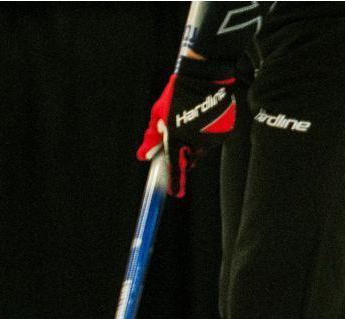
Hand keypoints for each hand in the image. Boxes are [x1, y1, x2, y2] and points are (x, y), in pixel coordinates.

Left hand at [137, 56, 240, 197]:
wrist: (203, 75)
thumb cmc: (174, 94)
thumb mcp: (157, 115)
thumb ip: (151, 138)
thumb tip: (143, 157)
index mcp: (176, 138)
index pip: (175, 167)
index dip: (175, 183)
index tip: (174, 194)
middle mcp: (195, 140)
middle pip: (189, 159)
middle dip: (184, 154)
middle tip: (181, 139)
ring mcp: (211, 135)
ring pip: (201, 149)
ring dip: (195, 142)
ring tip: (191, 119)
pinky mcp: (224, 130)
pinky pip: (213, 139)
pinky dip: (207, 133)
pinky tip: (203, 117)